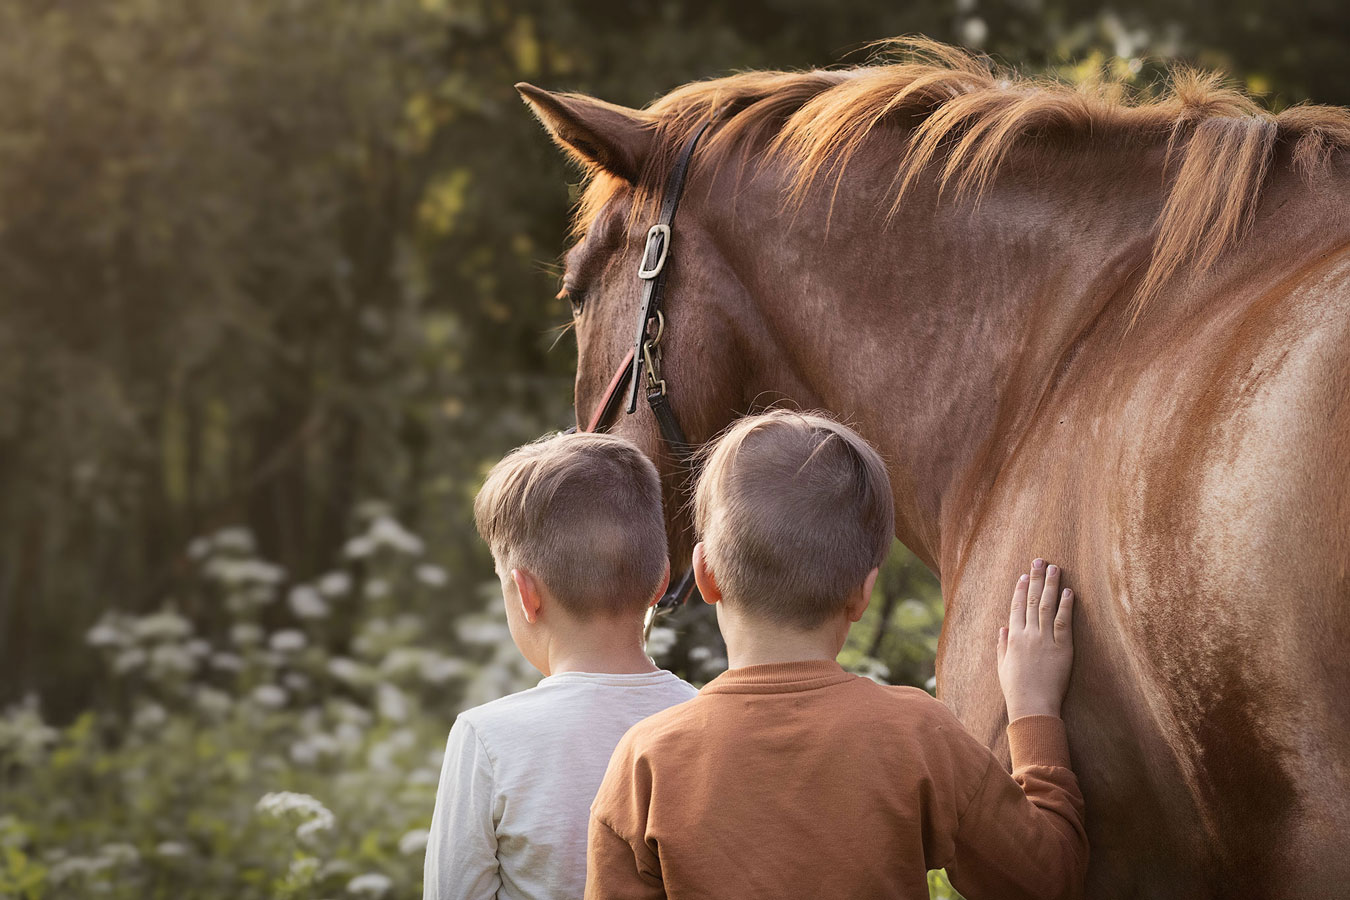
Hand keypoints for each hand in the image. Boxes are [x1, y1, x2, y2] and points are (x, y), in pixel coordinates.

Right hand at [997, 558, 1073, 720]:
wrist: (1032, 706)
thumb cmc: (1016, 690)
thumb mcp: (1003, 666)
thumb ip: (1002, 645)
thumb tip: (1001, 628)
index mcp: (1013, 638)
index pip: (1016, 607)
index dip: (1020, 588)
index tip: (1024, 574)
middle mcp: (1027, 635)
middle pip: (1031, 600)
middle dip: (1036, 578)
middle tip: (1040, 560)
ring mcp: (1044, 640)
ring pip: (1047, 606)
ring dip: (1051, 585)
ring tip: (1055, 568)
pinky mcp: (1062, 649)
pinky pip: (1063, 622)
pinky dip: (1066, 606)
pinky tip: (1069, 591)